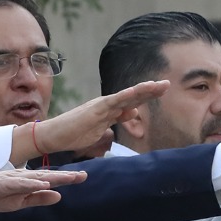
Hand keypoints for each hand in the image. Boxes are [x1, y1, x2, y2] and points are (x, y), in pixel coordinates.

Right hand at [0, 169, 85, 213]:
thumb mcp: (18, 202)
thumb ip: (37, 198)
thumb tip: (58, 195)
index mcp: (26, 182)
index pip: (49, 180)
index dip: (66, 179)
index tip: (82, 177)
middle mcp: (22, 176)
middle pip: (47, 175)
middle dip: (66, 176)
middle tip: (84, 175)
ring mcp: (12, 178)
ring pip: (37, 177)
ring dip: (54, 177)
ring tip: (70, 178)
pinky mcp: (2, 182)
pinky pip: (20, 182)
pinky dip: (33, 183)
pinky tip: (44, 183)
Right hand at [24, 80, 169, 159]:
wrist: (54, 136)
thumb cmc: (73, 135)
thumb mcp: (101, 129)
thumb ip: (115, 121)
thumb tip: (132, 113)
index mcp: (109, 110)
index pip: (132, 102)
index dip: (147, 95)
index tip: (162, 90)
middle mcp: (107, 104)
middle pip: (132, 96)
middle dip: (150, 90)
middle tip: (166, 84)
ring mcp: (101, 106)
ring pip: (125, 97)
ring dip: (141, 91)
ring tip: (156, 86)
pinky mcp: (94, 110)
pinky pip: (112, 102)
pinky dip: (124, 96)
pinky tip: (135, 91)